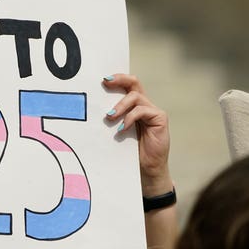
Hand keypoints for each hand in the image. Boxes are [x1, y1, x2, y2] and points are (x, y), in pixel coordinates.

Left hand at [103, 74, 171, 196]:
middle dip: (119, 79)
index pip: (126, 85)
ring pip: (135, 97)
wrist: (145, 170)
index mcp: (133, 105)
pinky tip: (121, 129)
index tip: (102, 79)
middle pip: (134, 83)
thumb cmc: (127, 151)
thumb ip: (110, 119)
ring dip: (120, 106)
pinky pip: (142, 111)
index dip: (117, 78)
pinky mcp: (159, 119)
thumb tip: (89, 110)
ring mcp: (153, 111)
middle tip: (105, 82)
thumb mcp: (115, 132)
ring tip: (109, 117)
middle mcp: (144, 105)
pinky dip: (129, 118)